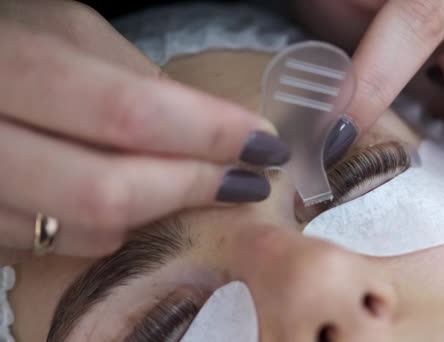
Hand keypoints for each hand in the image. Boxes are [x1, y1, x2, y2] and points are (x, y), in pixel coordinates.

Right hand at [0, 0, 287, 258]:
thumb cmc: (14, 45)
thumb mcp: (72, 35)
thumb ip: (139, 81)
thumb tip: (218, 130)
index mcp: (11, 69)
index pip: (129, 114)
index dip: (208, 135)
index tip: (263, 145)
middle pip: (109, 191)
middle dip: (194, 186)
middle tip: (246, 180)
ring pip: (90, 230)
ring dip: (161, 210)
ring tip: (194, 182)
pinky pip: (65, 247)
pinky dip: (116, 226)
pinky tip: (136, 197)